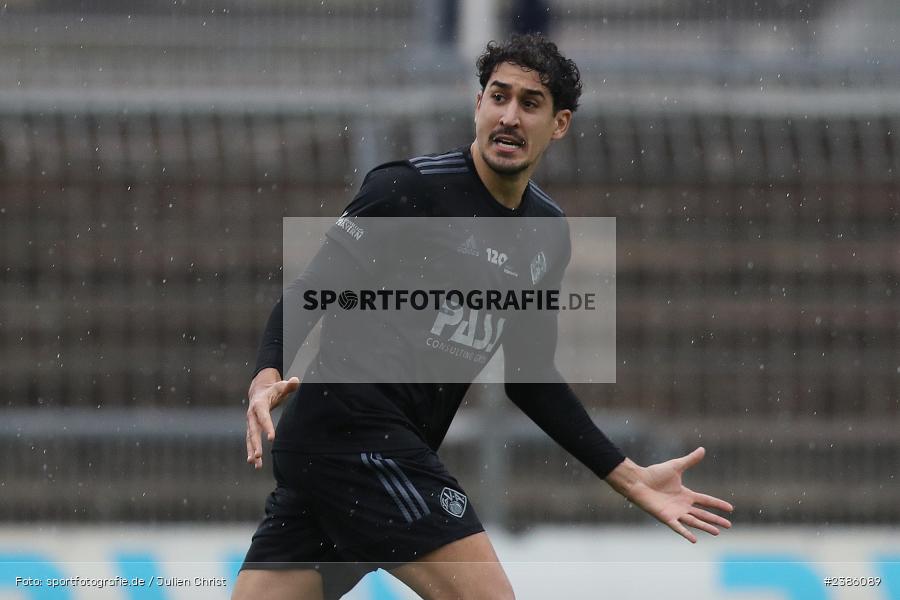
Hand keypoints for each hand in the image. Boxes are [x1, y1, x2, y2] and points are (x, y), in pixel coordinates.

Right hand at [245, 371, 299, 468]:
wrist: (258, 392)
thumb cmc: (273, 390)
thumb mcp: (280, 386)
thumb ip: (289, 385)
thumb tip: (296, 380)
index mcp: (259, 405)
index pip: (263, 417)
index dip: (267, 427)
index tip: (272, 438)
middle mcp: (252, 415)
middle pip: (253, 431)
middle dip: (255, 444)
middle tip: (258, 456)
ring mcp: (250, 424)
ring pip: (250, 439)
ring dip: (252, 452)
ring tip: (254, 464)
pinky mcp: (251, 430)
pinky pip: (251, 443)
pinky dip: (252, 453)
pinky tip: (255, 465)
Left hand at [606, 447, 732, 542]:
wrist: (638, 481)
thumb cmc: (654, 474)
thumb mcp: (676, 466)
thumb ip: (690, 460)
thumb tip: (702, 449)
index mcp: (686, 494)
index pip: (706, 501)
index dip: (718, 505)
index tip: (730, 509)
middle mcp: (682, 505)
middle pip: (703, 514)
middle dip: (716, 520)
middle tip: (729, 526)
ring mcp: (675, 512)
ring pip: (694, 521)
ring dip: (705, 527)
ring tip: (717, 533)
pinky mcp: (665, 517)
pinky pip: (678, 527)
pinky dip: (686, 533)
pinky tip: (695, 540)